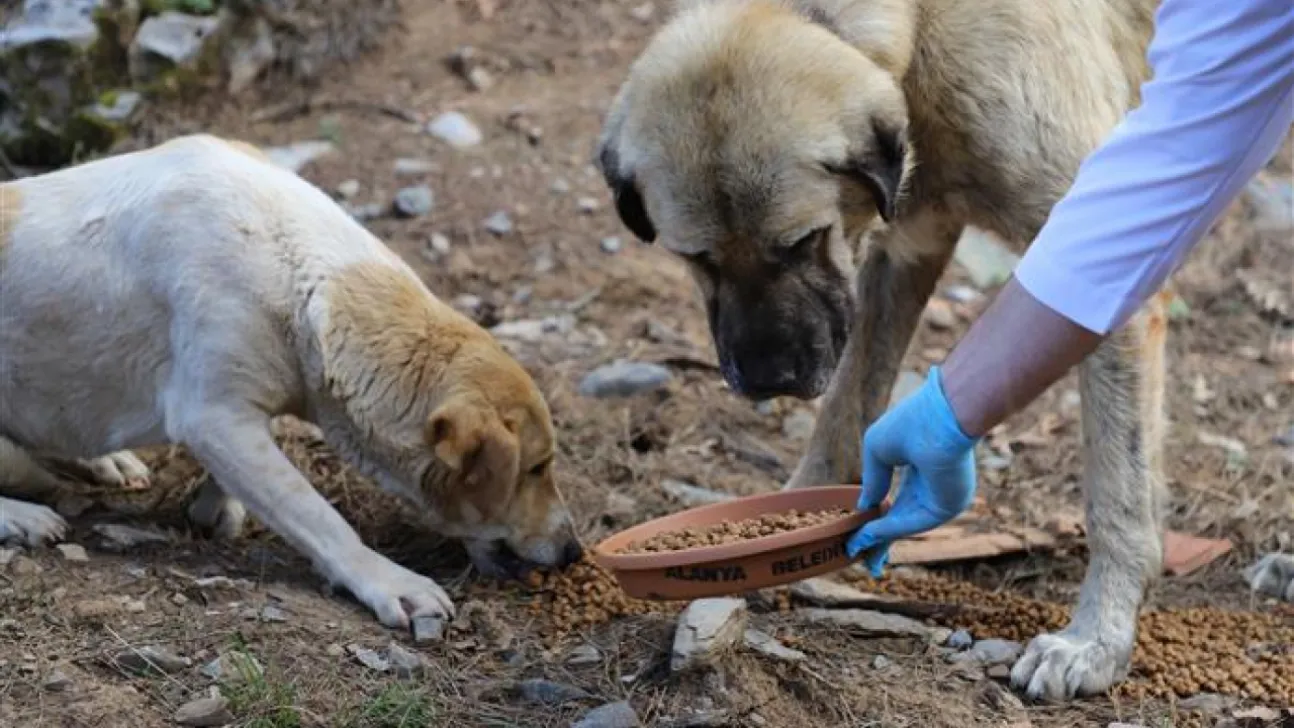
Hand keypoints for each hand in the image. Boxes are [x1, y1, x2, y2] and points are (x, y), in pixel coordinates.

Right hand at [847, 366, 978, 576]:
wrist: (942, 416)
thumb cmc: (912, 422)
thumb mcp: (878, 450)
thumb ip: (872, 480)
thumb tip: (865, 508)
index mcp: (920, 467)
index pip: (898, 498)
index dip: (877, 516)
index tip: (858, 530)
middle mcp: (932, 486)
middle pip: (902, 518)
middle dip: (880, 539)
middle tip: (862, 556)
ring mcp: (941, 497)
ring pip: (905, 524)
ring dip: (881, 540)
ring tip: (857, 551)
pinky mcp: (947, 506)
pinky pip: (913, 523)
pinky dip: (889, 530)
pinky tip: (868, 536)